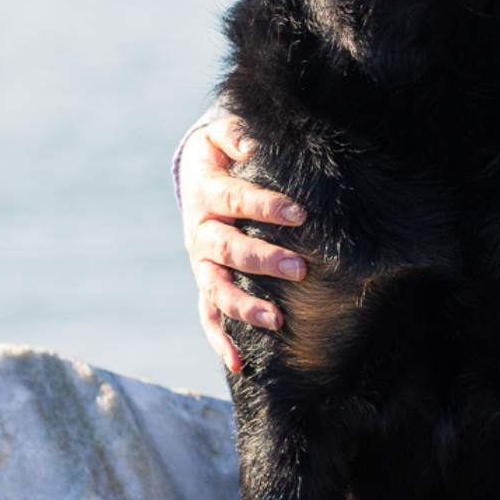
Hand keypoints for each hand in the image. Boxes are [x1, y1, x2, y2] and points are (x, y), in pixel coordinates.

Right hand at [180, 114, 307, 372]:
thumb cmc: (224, 151)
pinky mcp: (205, 282)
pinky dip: (220, 341)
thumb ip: (239, 136)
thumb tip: (255, 146)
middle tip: (301, 269)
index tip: (300, 212)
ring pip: (217, 289)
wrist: (198, 171)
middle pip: (229, 249)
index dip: (267, 206)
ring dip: (245, 307)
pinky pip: (208, 316)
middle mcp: (200, 232)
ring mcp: (201, 263)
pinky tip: (239, 364)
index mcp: (207, 194)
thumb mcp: (225, 135)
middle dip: (264, 260)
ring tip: (278, 321)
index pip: (237, 200)